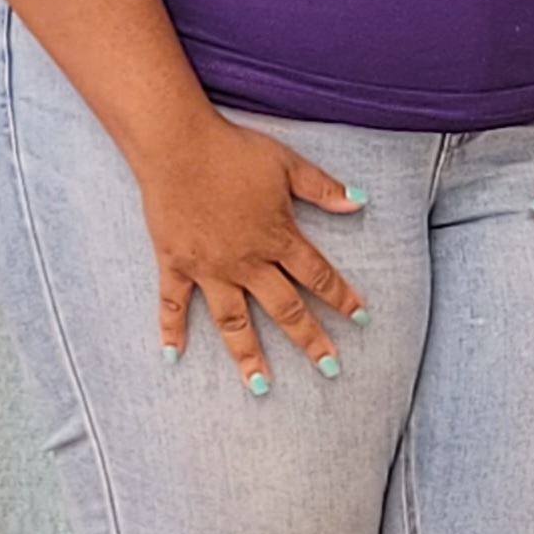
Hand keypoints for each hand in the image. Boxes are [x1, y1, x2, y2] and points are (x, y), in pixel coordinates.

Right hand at [139, 113, 368, 392]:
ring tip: (260, 386)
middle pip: (284, 308)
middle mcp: (246, 261)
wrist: (178, 146)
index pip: (318, 275)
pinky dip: (171, 331)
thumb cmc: (235, 152)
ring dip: (247, 355)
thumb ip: (323, 188)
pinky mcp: (175, 264)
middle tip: (329, 367)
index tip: (362, 319)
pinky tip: (173, 356)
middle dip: (309, 339)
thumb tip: (360, 201)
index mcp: (278, 237)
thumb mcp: (288, 166)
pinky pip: (173, 305)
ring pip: (233, 321)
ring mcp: (209, 268)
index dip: (341, 297)